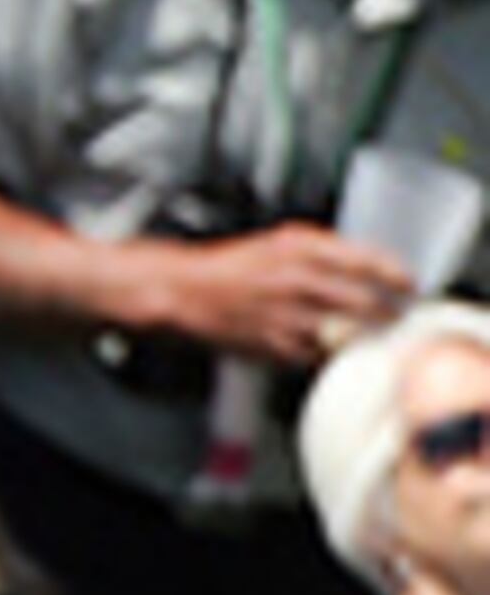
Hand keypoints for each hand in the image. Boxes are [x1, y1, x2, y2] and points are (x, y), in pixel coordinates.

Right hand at [139, 220, 412, 372]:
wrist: (185, 291)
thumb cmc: (234, 265)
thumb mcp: (283, 241)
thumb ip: (325, 250)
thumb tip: (365, 265)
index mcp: (300, 249)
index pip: (364, 261)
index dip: (394, 275)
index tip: (408, 284)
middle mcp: (295, 280)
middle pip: (361, 302)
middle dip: (386, 312)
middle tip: (396, 317)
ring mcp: (284, 314)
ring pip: (341, 332)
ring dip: (361, 337)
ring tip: (369, 335)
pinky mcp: (272, 343)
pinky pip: (314, 354)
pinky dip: (326, 352)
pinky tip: (330, 348)